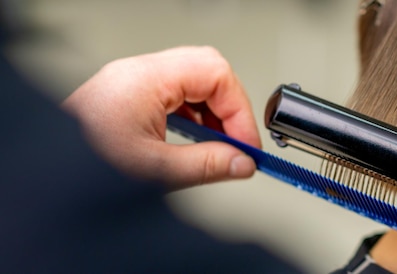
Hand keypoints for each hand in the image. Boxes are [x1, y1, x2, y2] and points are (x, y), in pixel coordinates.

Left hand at [63, 46, 260, 188]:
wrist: (43, 173)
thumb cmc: (80, 165)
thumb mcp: (154, 171)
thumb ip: (207, 165)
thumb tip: (242, 163)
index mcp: (145, 79)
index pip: (216, 74)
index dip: (239, 110)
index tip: (247, 144)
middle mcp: (138, 72)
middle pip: (208, 69)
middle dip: (230, 107)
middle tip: (238, 141)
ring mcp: (132, 80)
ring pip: (193, 78)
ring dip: (213, 111)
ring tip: (220, 145)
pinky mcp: (128, 93)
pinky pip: (175, 91)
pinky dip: (194, 113)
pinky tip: (197, 139)